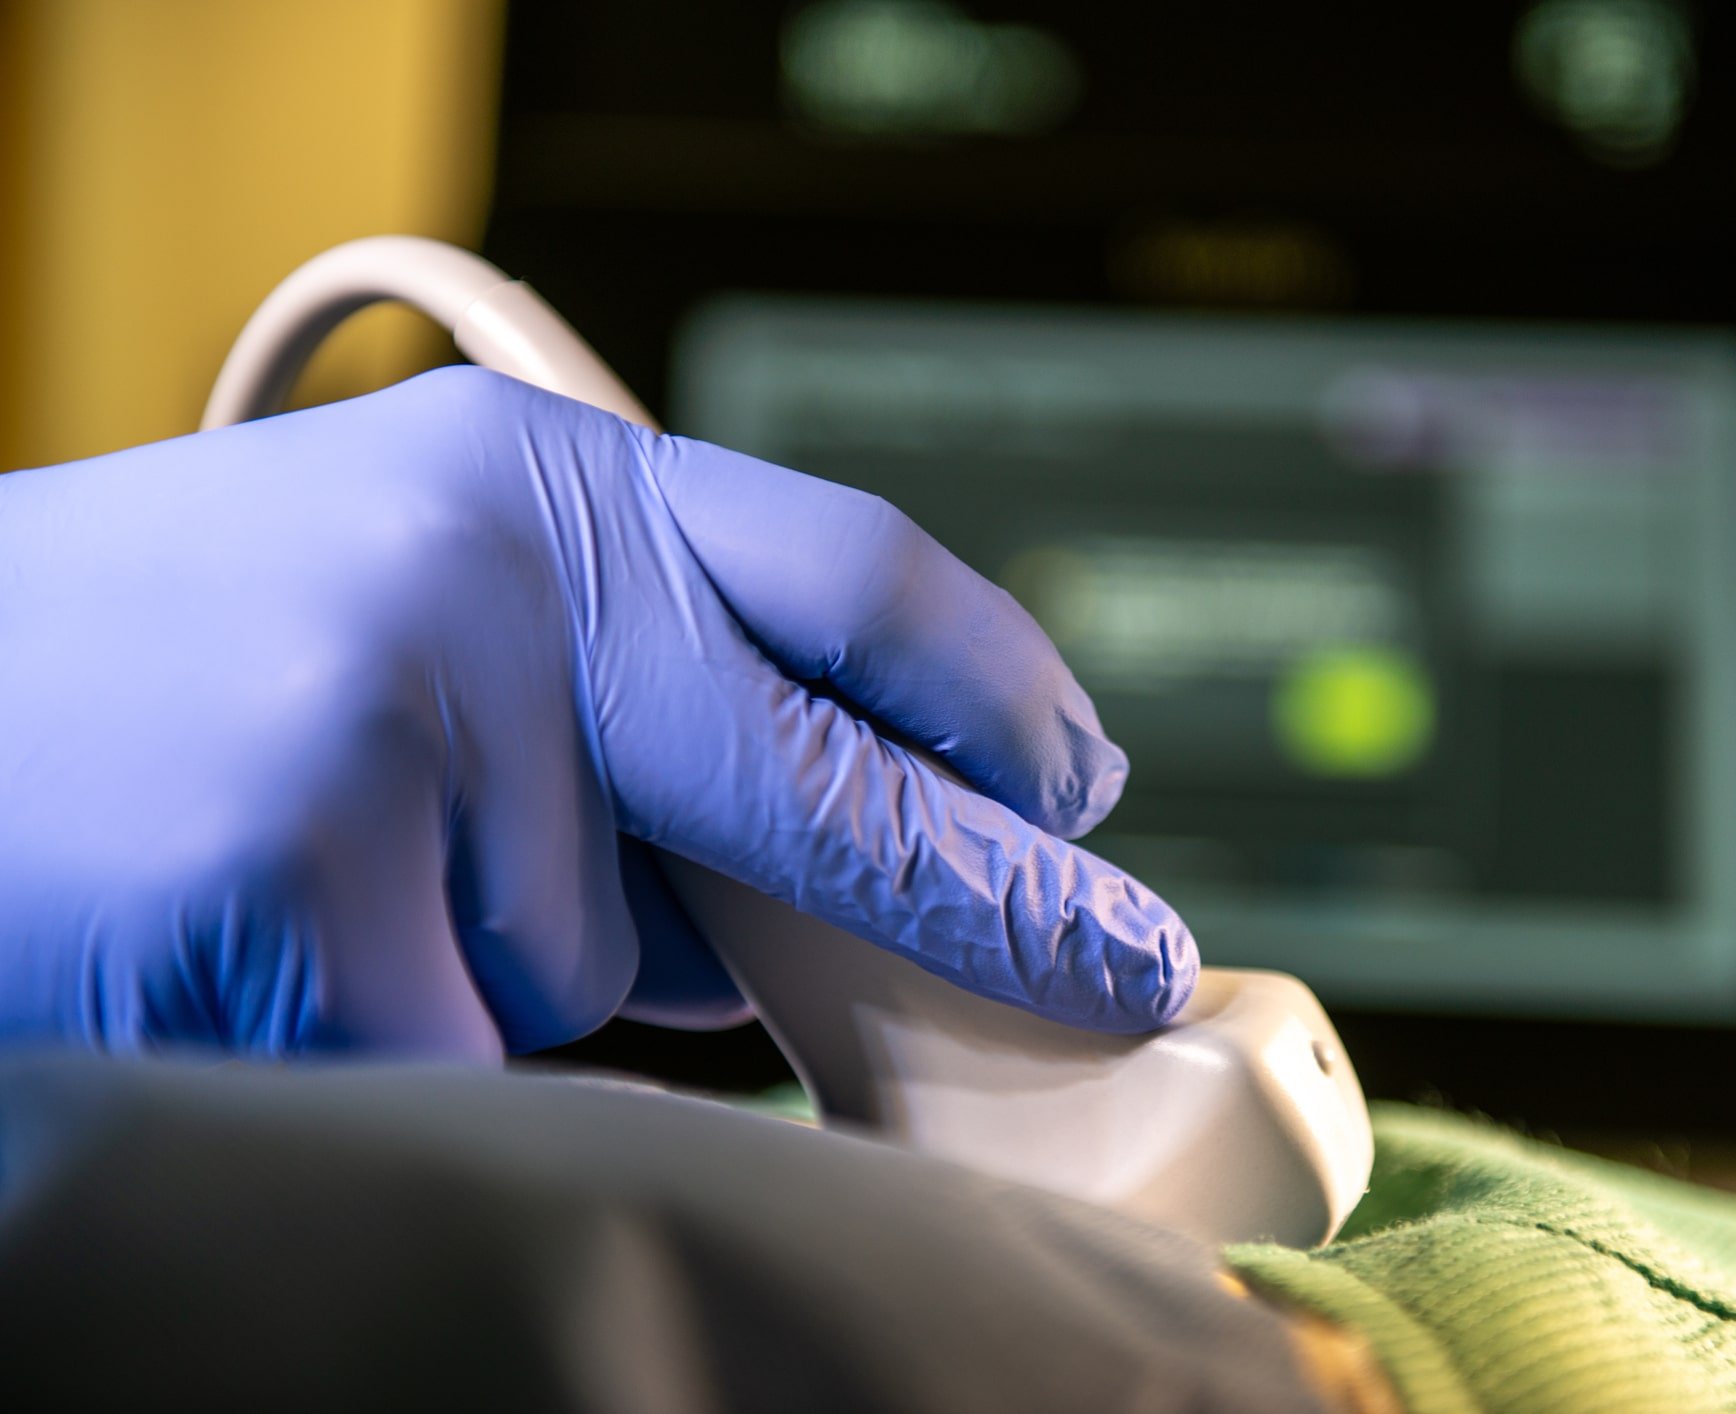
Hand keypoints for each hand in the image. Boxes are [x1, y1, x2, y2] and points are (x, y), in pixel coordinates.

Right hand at [0, 368, 1195, 1057]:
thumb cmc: (163, 680)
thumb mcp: (412, 623)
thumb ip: (613, 726)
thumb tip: (789, 921)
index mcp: (537, 475)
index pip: (852, 565)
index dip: (996, 683)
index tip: (1092, 785)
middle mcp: (492, 556)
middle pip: (817, 773)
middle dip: (979, 890)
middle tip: (1121, 963)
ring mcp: (407, 701)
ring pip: (597, 953)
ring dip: (508, 965)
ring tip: (313, 876)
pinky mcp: (317, 863)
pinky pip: (463, 1040)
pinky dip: (401, 1041)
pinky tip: (257, 954)